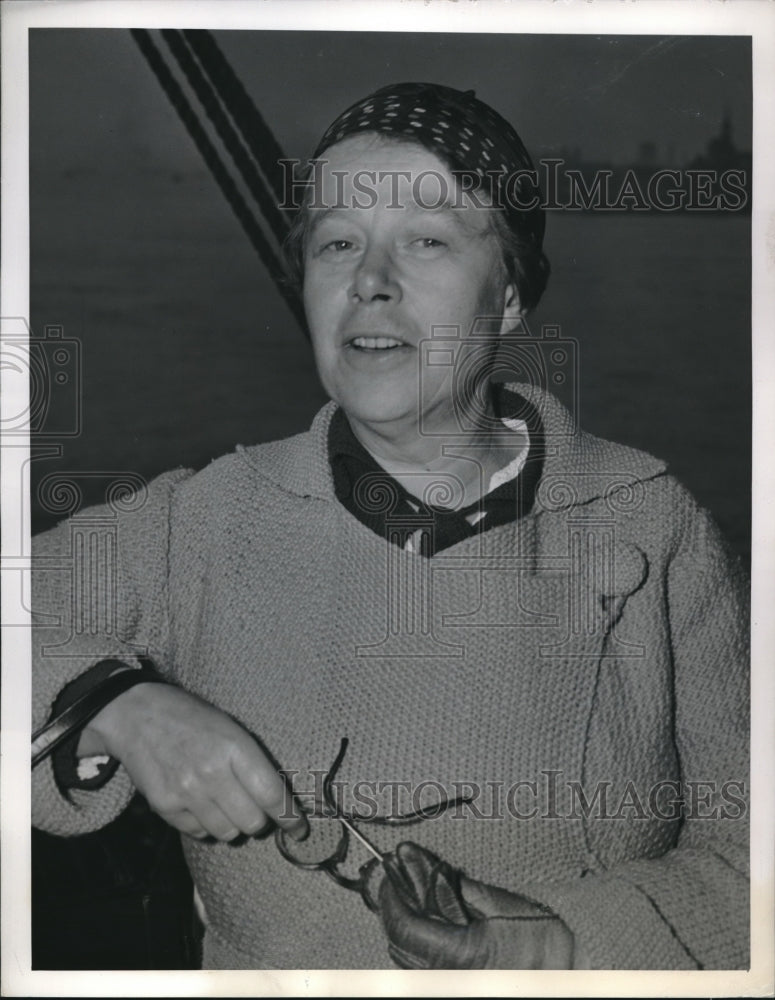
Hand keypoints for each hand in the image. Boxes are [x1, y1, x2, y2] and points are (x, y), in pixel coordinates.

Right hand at [78, 682, 307, 843]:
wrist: (136, 715)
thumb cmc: (192, 718)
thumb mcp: (230, 728)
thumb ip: (253, 762)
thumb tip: (278, 801)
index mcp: (234, 747)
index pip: (271, 795)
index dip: (290, 817)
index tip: (299, 829)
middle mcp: (211, 773)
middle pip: (252, 823)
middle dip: (259, 821)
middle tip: (255, 810)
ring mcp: (186, 792)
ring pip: (227, 833)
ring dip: (232, 824)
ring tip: (224, 804)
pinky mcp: (165, 806)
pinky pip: (199, 833)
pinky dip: (205, 825)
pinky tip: (200, 803)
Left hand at [377, 841, 576, 968]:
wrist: (569, 969)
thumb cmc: (541, 937)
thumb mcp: (497, 902)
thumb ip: (452, 886)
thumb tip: (415, 860)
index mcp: (457, 955)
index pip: (403, 926)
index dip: (390, 896)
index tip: (390, 872)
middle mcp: (448, 978)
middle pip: (398, 943)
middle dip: (394, 906)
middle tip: (398, 875)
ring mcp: (452, 986)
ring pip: (407, 958)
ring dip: (404, 924)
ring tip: (413, 893)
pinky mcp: (458, 986)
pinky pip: (423, 967)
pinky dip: (419, 940)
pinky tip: (429, 918)